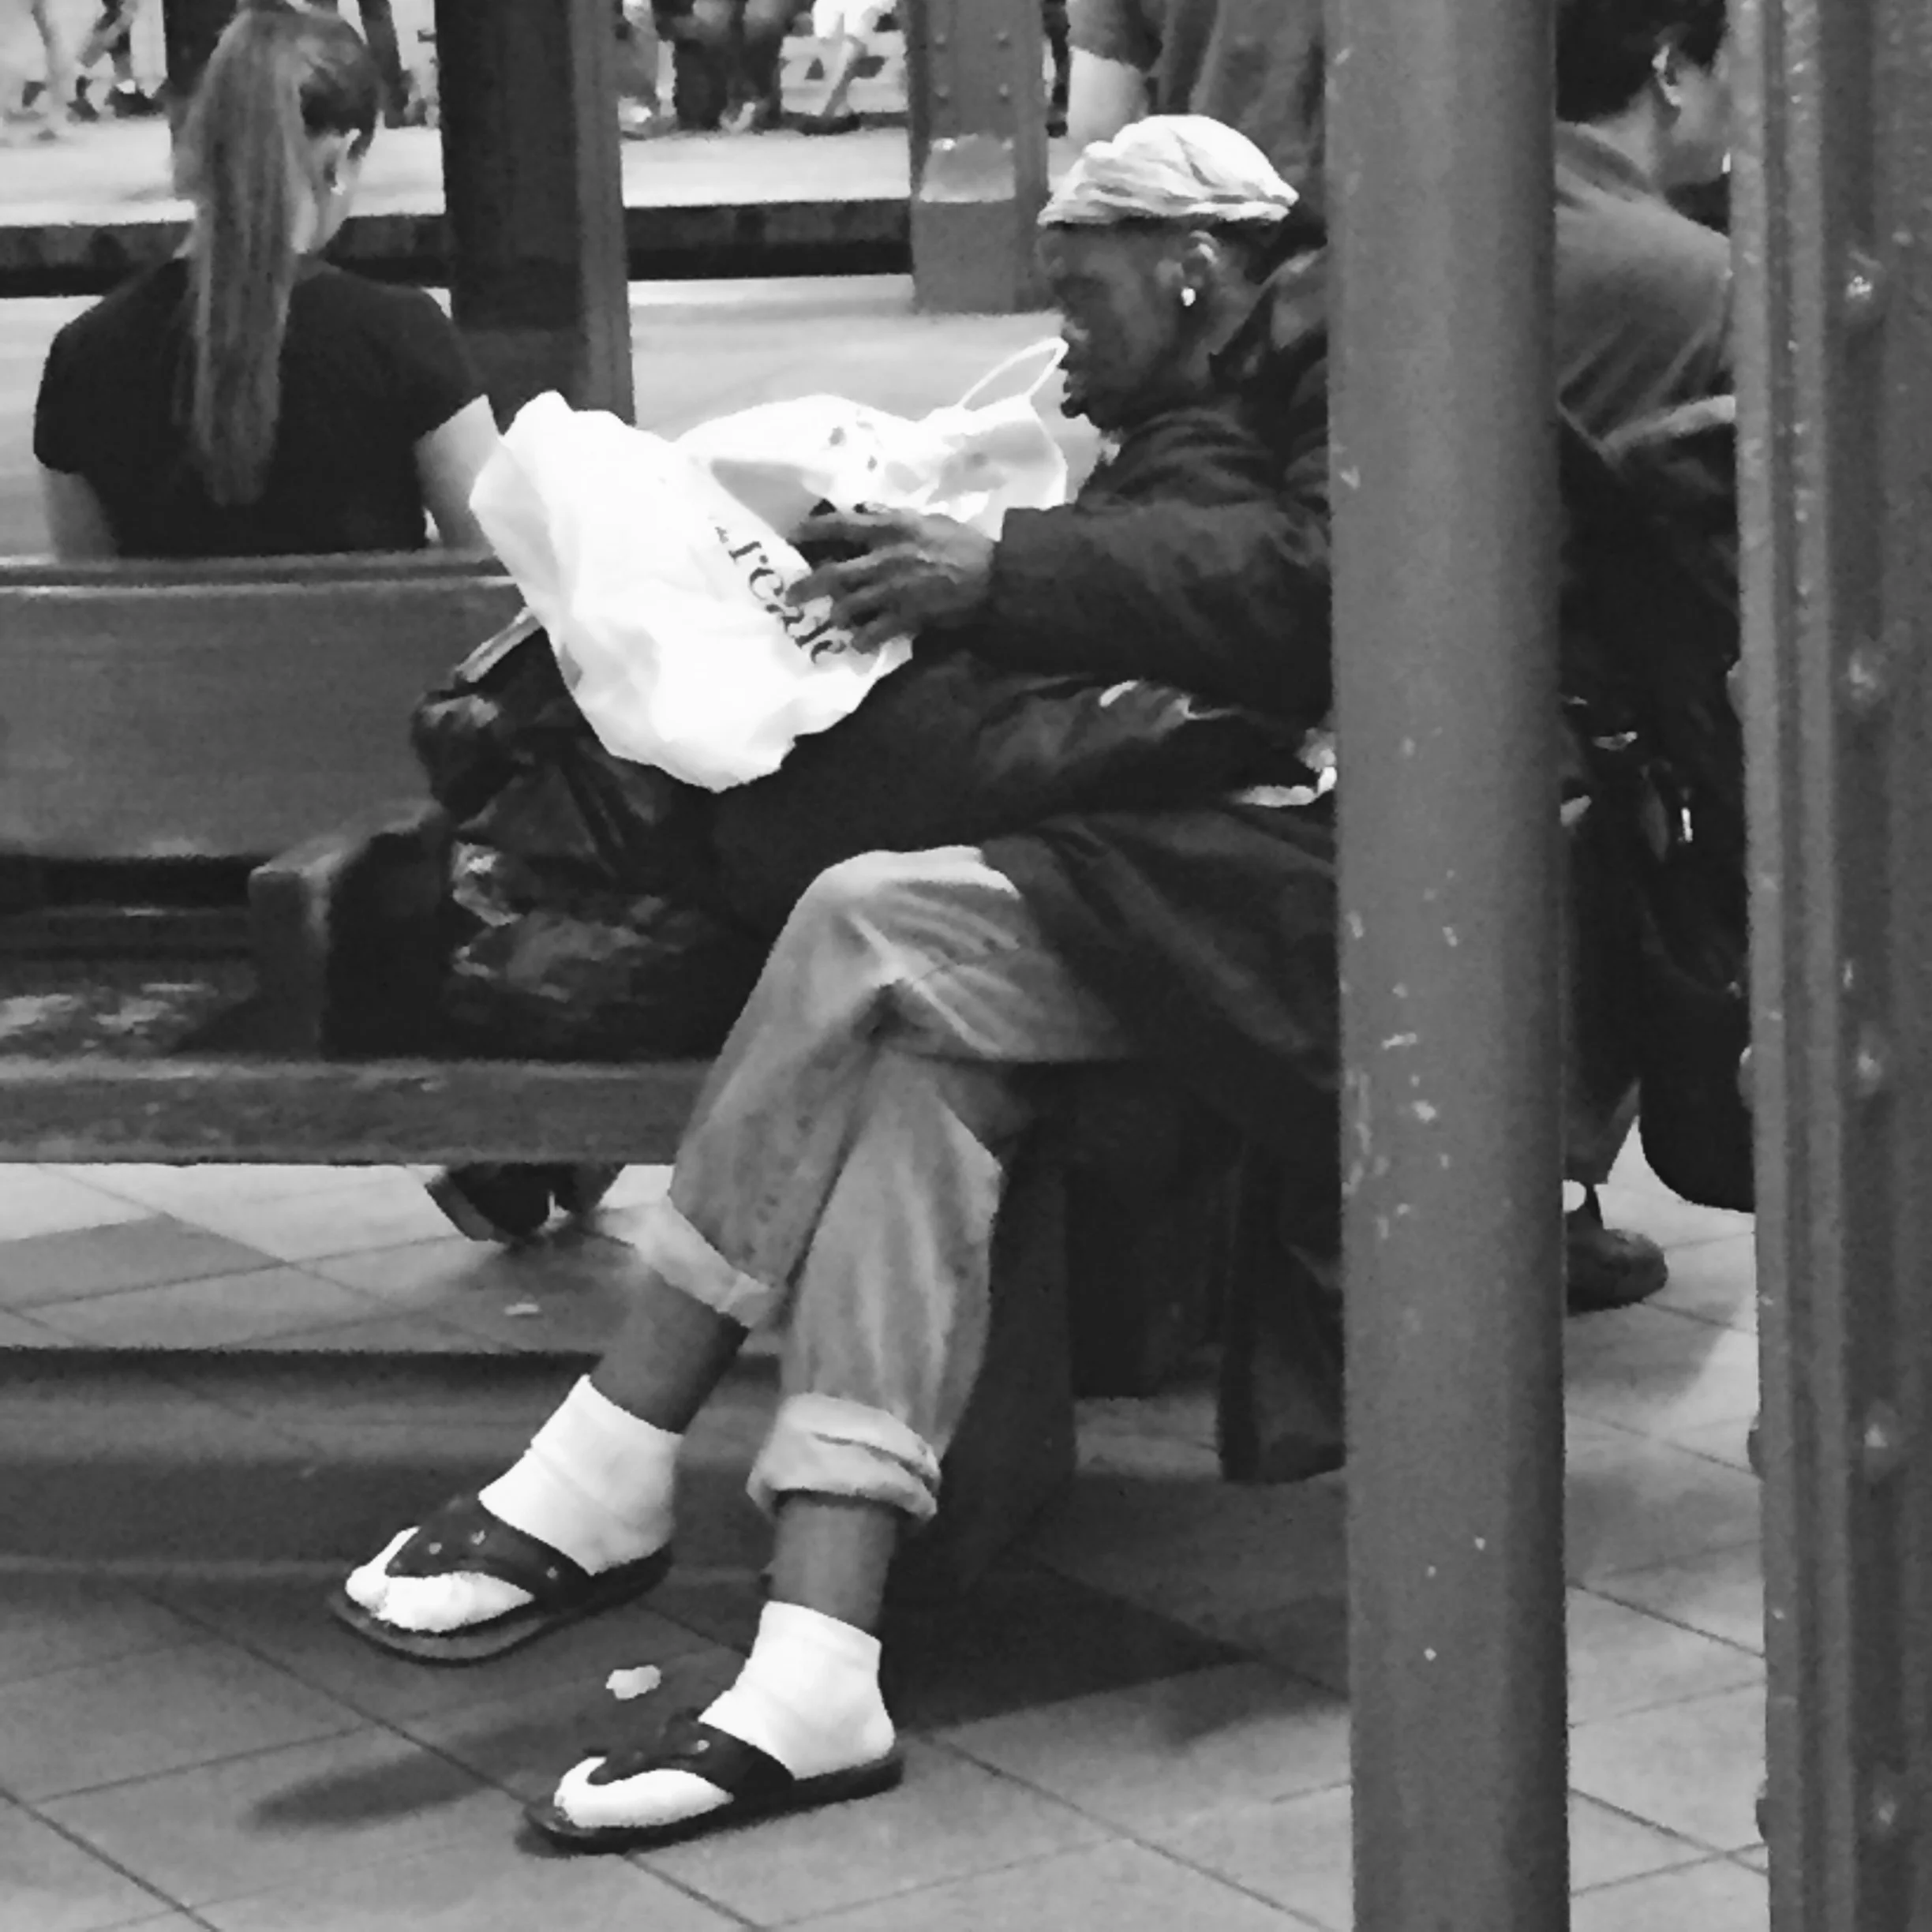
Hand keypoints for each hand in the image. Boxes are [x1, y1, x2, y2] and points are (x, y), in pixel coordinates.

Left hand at [791, 507, 995, 652]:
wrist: (992, 577)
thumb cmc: (964, 544)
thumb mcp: (928, 519)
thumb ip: (895, 518)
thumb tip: (868, 513)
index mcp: (891, 527)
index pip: (841, 525)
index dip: (813, 530)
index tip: (793, 535)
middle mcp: (885, 558)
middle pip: (834, 574)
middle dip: (808, 586)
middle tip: (791, 597)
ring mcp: (893, 590)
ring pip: (849, 606)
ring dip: (836, 615)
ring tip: (830, 621)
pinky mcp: (906, 616)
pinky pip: (874, 631)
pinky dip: (862, 639)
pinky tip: (856, 644)